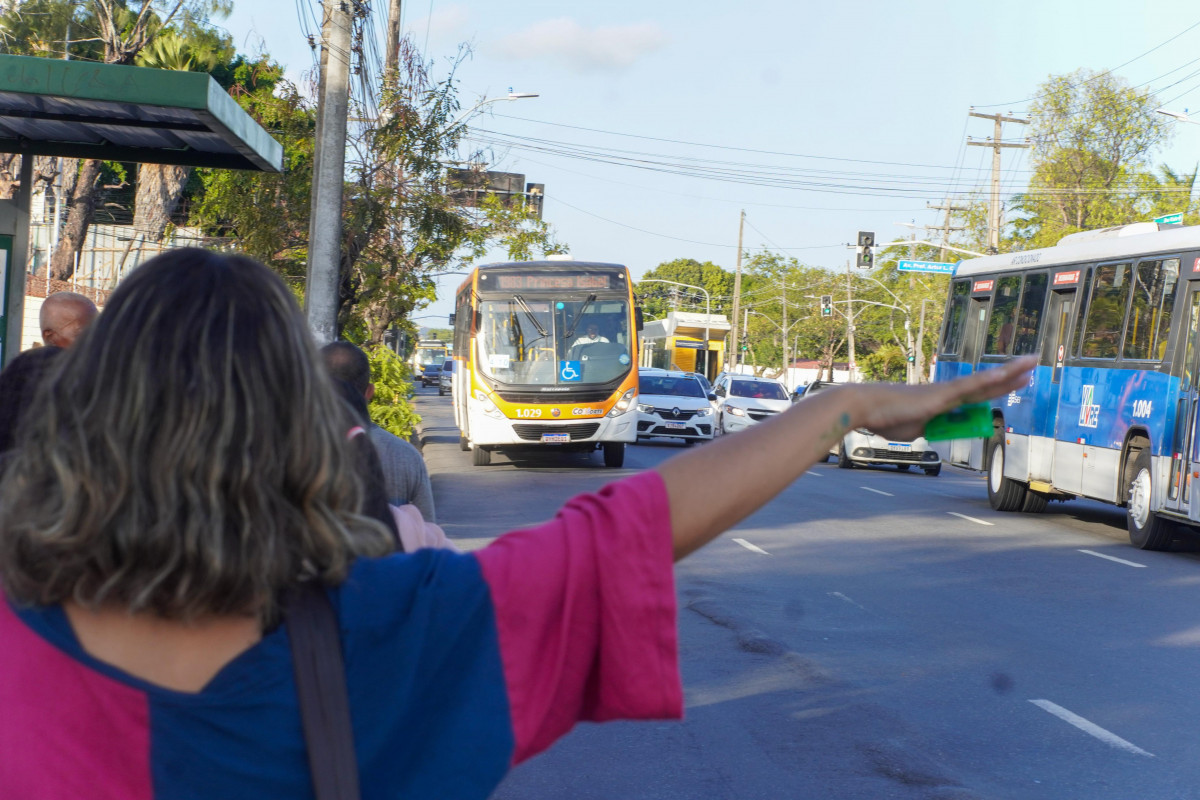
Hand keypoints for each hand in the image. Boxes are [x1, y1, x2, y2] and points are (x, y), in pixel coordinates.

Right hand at [853, 356, 1035, 440]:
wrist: (867, 408)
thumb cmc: (885, 418)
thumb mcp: (916, 430)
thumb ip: (932, 428)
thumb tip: (939, 431)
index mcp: (943, 401)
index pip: (978, 394)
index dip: (999, 386)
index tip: (1016, 379)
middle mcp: (948, 392)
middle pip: (987, 383)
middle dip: (1012, 374)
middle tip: (1033, 363)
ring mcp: (946, 392)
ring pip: (985, 381)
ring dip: (1010, 372)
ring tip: (1033, 362)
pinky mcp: (941, 394)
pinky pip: (970, 386)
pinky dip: (989, 379)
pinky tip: (1006, 373)